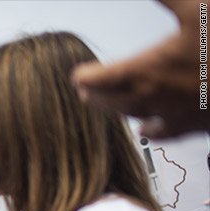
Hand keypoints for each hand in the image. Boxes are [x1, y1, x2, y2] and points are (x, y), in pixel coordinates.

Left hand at [72, 0, 208, 137]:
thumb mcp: (197, 8)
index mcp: (149, 69)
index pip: (103, 79)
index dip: (87, 77)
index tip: (78, 75)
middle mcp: (155, 97)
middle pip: (113, 101)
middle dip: (97, 95)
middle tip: (85, 90)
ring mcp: (175, 114)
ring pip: (135, 116)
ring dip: (118, 110)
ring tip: (108, 102)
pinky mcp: (196, 125)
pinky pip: (164, 133)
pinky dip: (150, 130)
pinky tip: (145, 129)